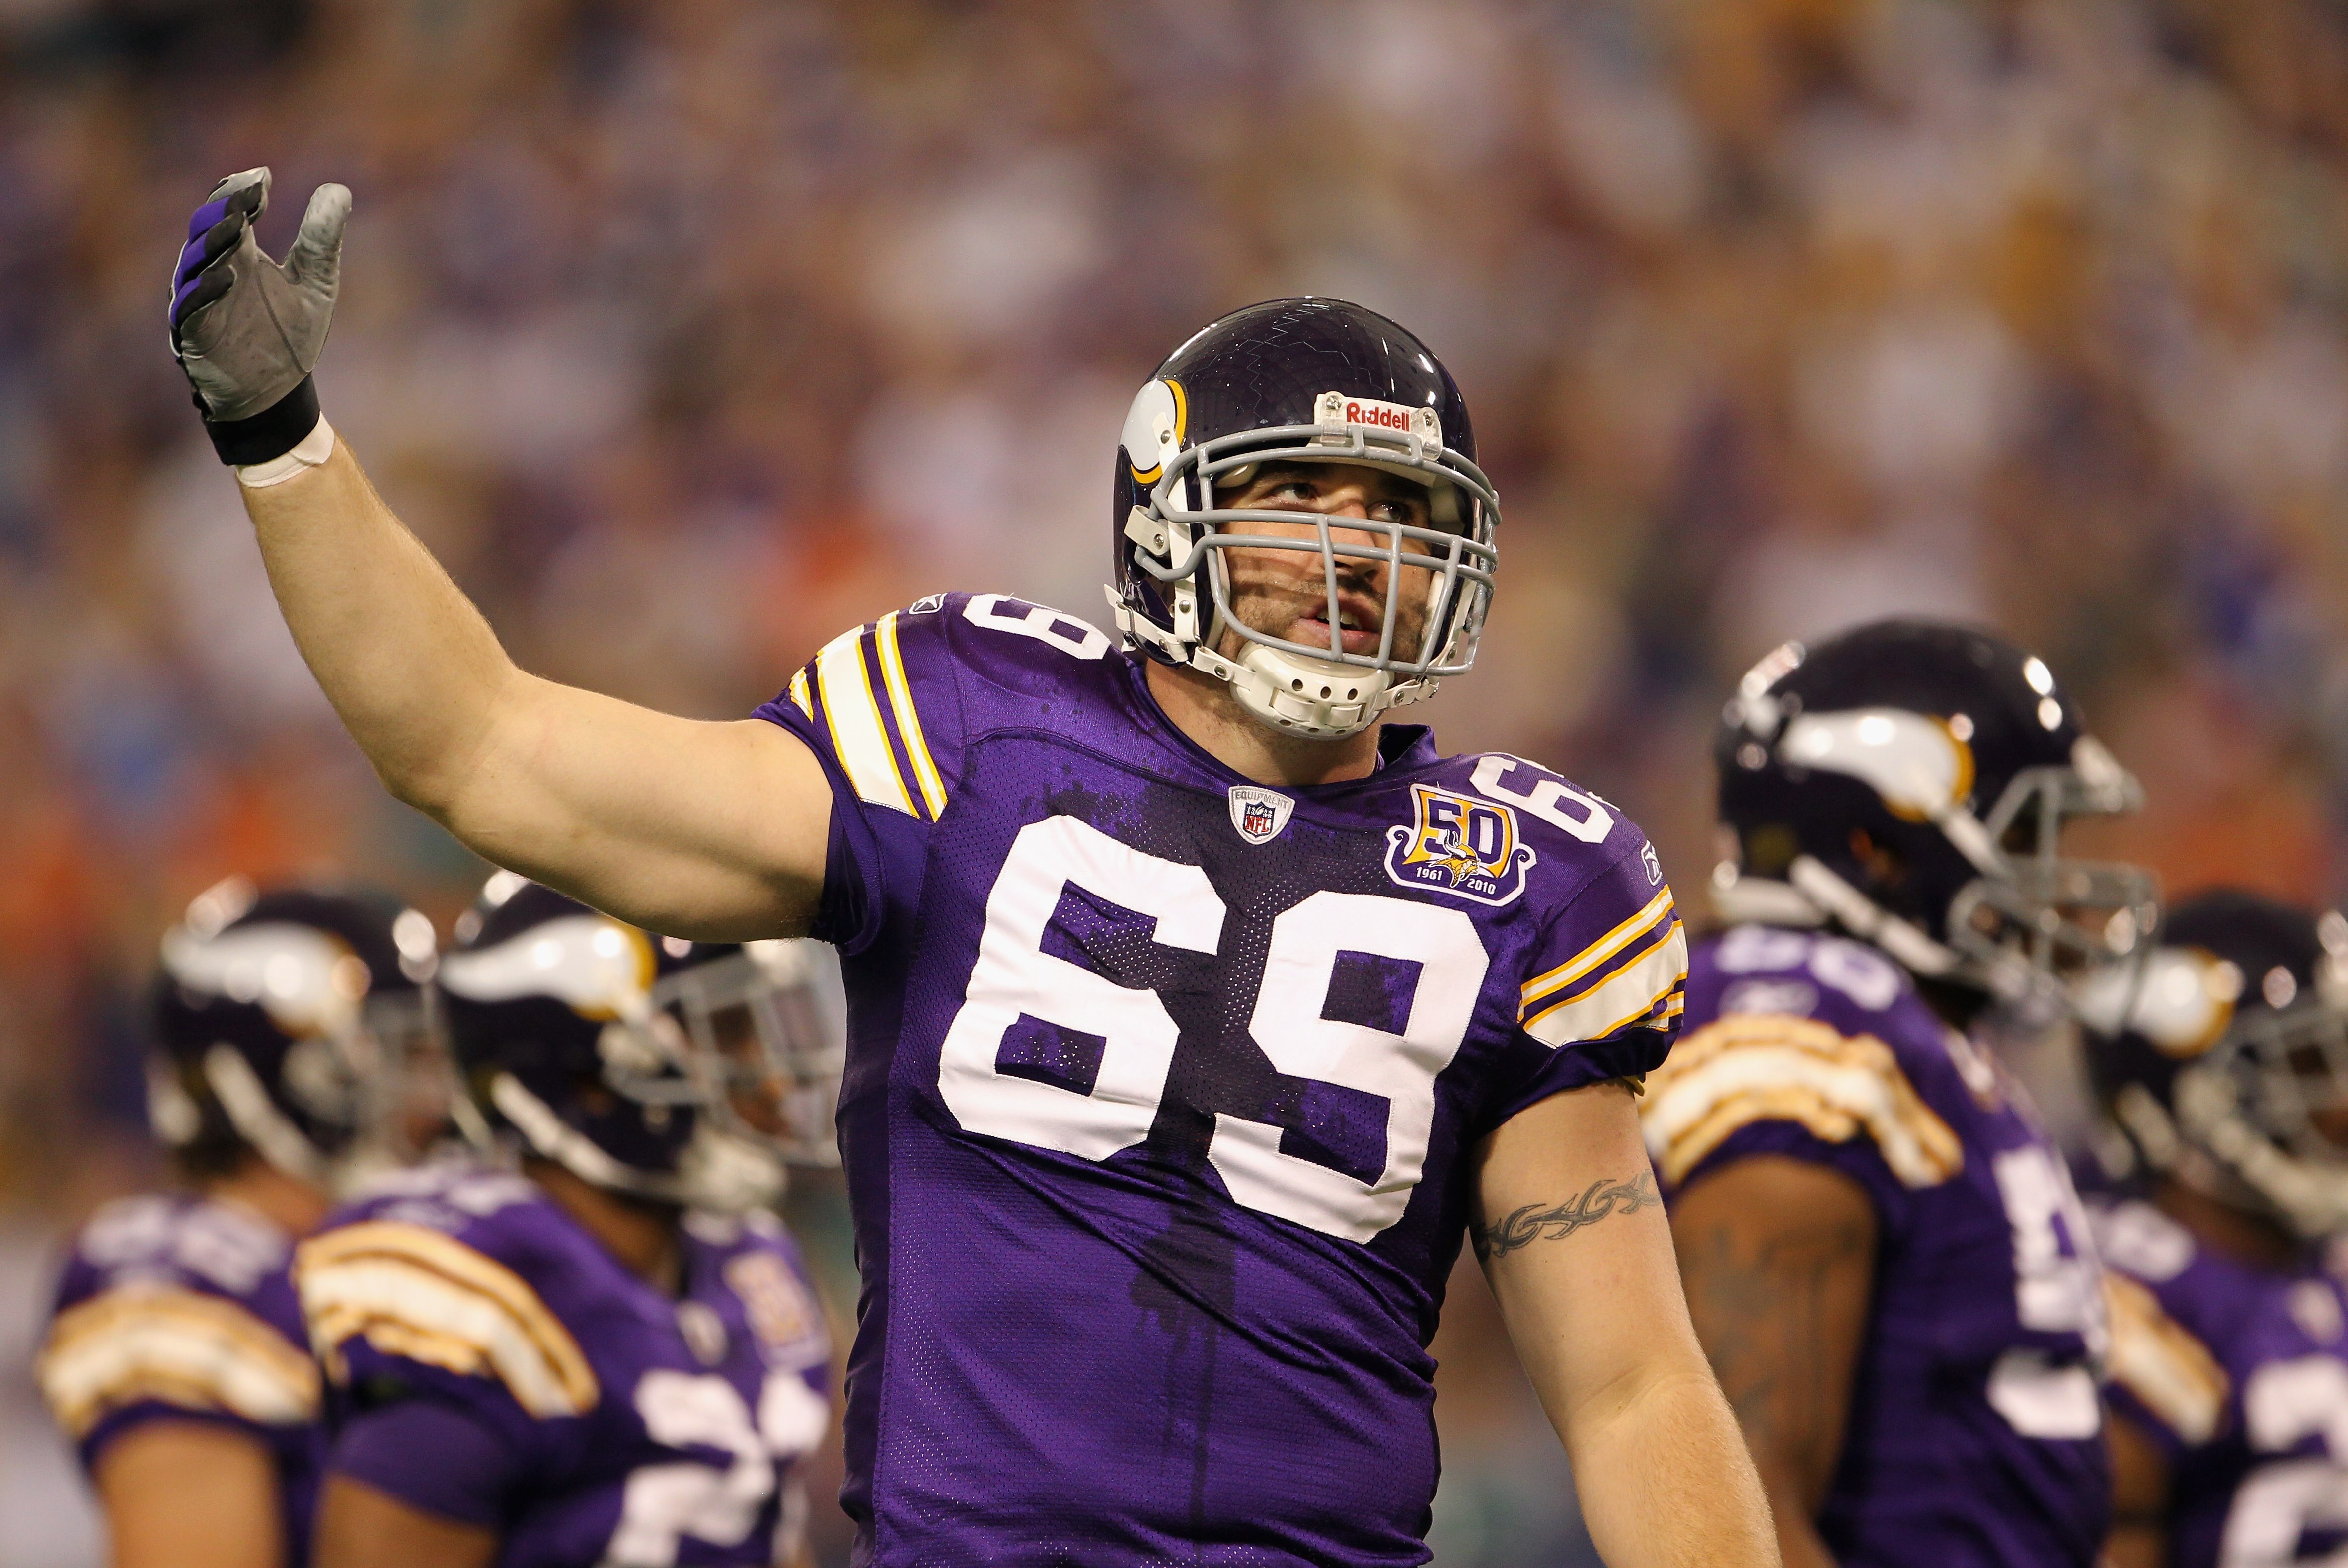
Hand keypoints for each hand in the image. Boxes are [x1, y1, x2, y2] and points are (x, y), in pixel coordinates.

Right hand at [169, 167, 349, 460]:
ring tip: (238, 225)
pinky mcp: (193, 334)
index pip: (229, 210)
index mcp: (239, 253)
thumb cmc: (290, 333)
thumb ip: (322, 237)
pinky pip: (190, 309)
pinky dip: (204, 292)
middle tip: (247, 194)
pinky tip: (226, 276)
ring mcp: (199, 301)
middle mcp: (213, 271)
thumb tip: (337, 189)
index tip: (263, 177)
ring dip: (214, 244)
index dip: (240, 191)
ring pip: (195, 264)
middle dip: (224, 210)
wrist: (277, 392)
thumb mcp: (316, 281)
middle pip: (207, 230)